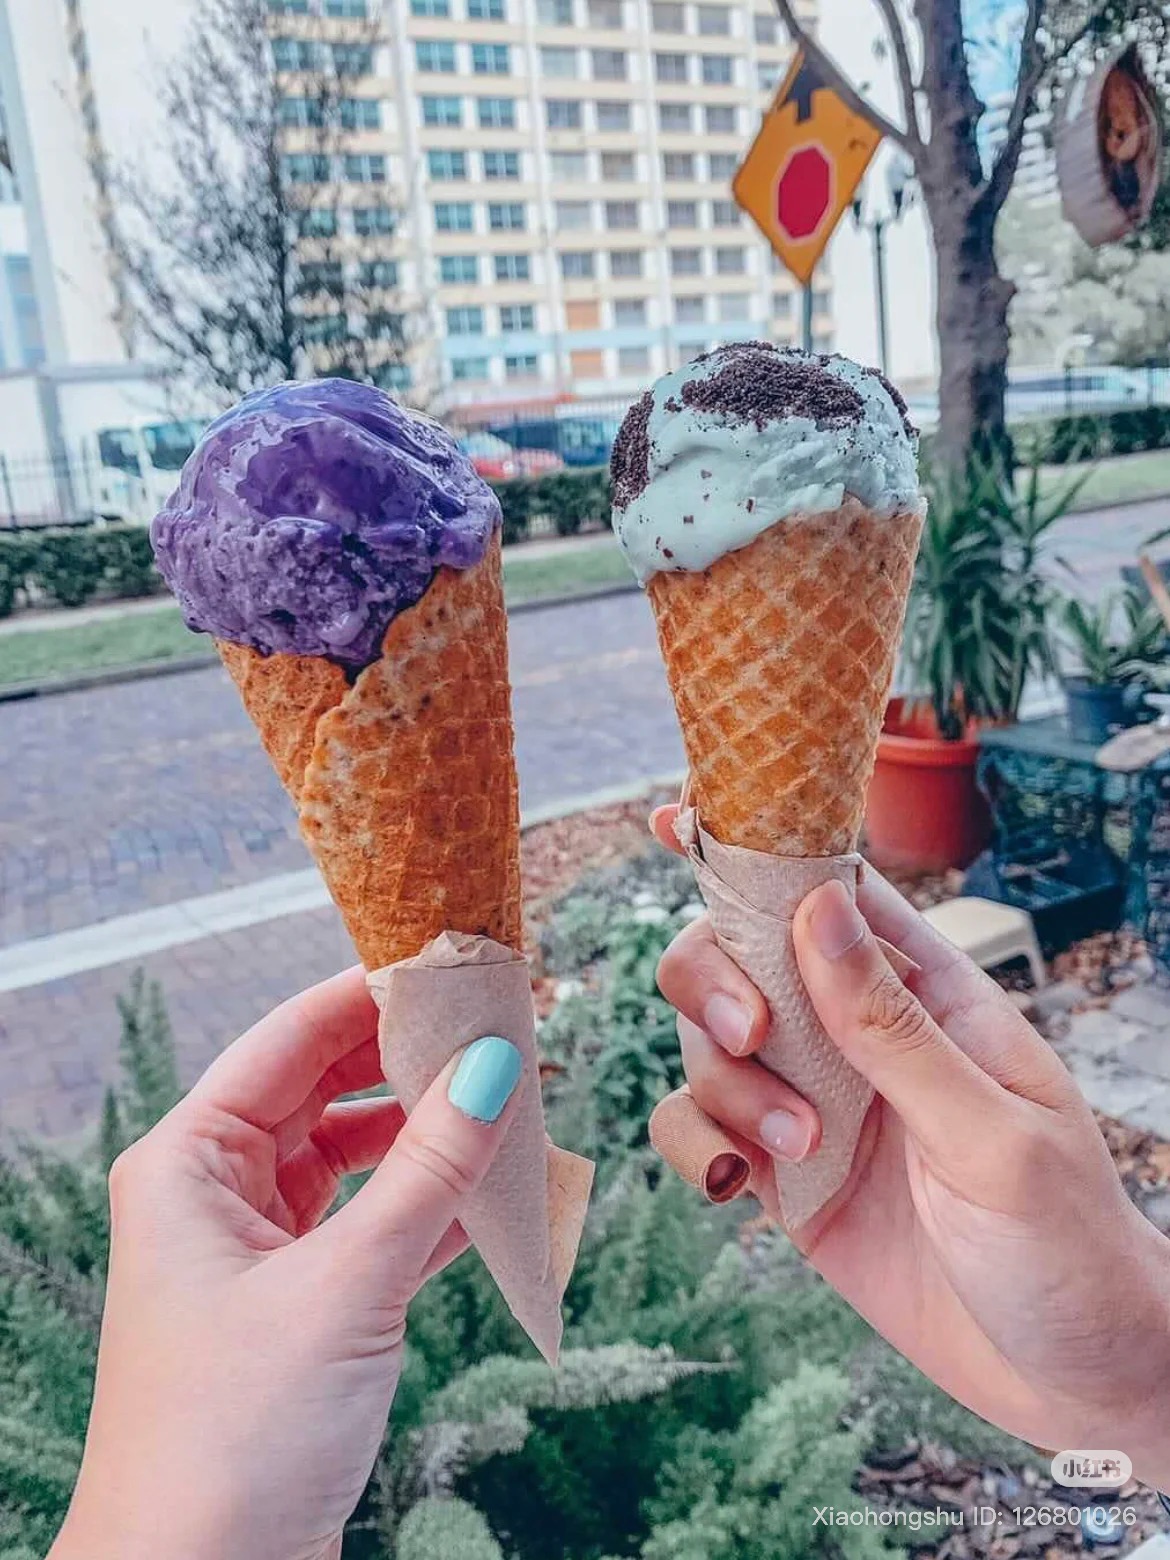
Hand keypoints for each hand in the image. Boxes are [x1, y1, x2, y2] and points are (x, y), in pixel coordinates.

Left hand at [51, 968, 522, 1559]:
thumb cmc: (231, 1436)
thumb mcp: (346, 1285)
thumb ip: (428, 1171)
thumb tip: (495, 1066)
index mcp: (189, 1162)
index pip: (292, 1039)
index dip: (374, 994)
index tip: (456, 964)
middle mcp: (217, 1192)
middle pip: (327, 1089)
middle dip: (414, 1060)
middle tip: (505, 1026)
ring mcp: (261, 1249)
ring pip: (359, 1158)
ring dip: (432, 1135)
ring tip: (514, 1100)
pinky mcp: (303, 1305)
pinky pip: (376, 1225)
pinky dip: (433, 1206)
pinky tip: (497, 1188)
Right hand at [651, 806, 1169, 1487]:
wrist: (1068, 1379)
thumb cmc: (1067, 1243)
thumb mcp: (992, 1135)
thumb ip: (895, 1029)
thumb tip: (817, 911)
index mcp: (927, 994)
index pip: (834, 889)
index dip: (756, 849)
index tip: (677, 817)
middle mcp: (857, 1034)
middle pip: (738, 956)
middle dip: (717, 983)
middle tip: (750, 1036)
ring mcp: (813, 1101)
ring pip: (706, 1044)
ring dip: (726, 1089)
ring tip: (796, 1150)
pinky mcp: (780, 1175)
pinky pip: (697, 1131)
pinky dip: (696, 1149)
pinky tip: (737, 1191)